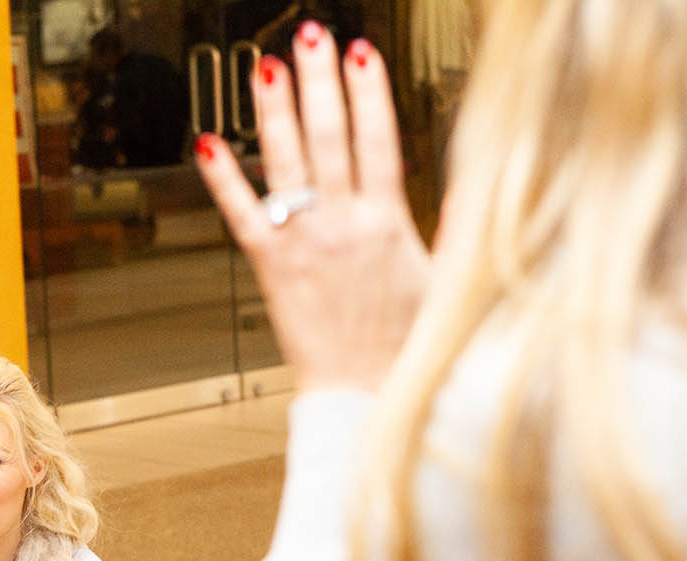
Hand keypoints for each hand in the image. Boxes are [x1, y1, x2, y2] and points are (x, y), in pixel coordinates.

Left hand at [194, 24, 429, 391]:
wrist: (367, 398)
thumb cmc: (408, 347)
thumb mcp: (448, 281)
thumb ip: (459, 225)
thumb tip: (478, 180)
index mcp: (390, 223)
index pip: (379, 139)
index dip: (368, 93)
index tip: (362, 51)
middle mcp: (345, 224)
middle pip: (330, 136)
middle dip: (320, 80)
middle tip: (310, 34)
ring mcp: (305, 243)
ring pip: (287, 163)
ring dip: (274, 110)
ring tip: (265, 66)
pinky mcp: (272, 268)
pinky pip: (243, 214)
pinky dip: (224, 179)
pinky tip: (208, 143)